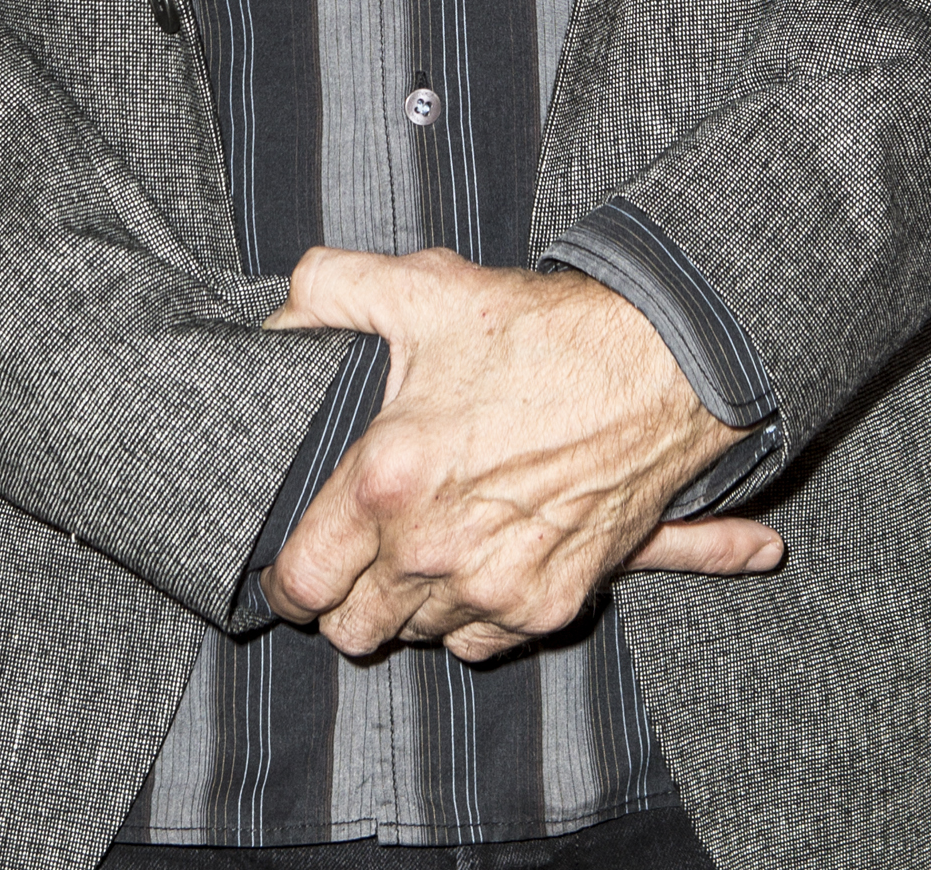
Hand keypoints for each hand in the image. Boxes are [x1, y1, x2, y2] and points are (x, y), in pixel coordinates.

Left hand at [261, 245, 782, 662]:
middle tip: (356, 552)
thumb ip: (327, 291)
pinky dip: (468, 615)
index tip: (292, 565)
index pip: (300, 581)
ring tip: (419, 543)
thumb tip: (275, 324)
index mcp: (388, 481)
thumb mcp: (422, 287)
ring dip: (407, 604)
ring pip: (416, 637)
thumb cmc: (537, 330)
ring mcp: (495, 586)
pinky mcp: (548, 604)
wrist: (655, 367)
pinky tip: (472, 558)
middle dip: (344, 598)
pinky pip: (480, 643)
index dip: (284, 579)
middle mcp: (434, 550)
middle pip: (351, 628)